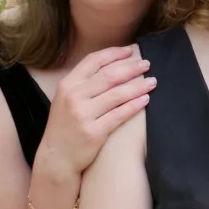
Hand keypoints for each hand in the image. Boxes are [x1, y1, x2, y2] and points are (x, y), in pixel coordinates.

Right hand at [38, 45, 155, 177]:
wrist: (56, 157)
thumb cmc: (65, 126)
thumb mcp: (65, 99)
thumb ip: (84, 83)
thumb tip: (112, 66)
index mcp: (67, 84)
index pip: (94, 61)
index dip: (114, 54)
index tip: (131, 51)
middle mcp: (74, 96)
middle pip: (109, 75)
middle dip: (131, 67)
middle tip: (146, 64)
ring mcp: (83, 114)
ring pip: (117, 94)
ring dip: (138, 86)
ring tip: (152, 81)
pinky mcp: (94, 132)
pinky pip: (120, 114)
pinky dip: (134, 105)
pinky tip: (145, 99)